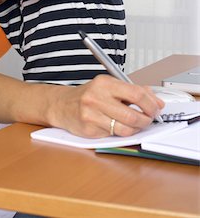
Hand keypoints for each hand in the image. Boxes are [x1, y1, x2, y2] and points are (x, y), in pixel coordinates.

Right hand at [48, 75, 164, 137]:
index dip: (150, 103)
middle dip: (146, 119)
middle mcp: (97, 98)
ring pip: (125, 129)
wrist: (62, 105)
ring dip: (136, 129)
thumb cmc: (88, 95)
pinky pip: (114, 135)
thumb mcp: (108, 86)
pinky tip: (117, 125)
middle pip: (132, 115)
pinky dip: (120, 132)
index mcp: (104, 83)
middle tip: (149, 119)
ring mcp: (92, 115)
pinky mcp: (89, 130)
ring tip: (135, 124)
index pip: (136, 94)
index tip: (156, 108)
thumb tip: (156, 100)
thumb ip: (132, 91)